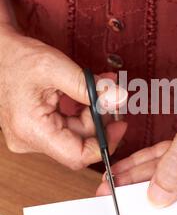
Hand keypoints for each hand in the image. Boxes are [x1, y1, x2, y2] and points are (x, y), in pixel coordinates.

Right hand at [0, 25, 126, 168]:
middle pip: (79, 143)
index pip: (77, 156)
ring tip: (102, 87)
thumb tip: (118, 99)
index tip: (120, 125)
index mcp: (31, 130)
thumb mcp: (55, 67)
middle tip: (112, 96)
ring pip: (76, 134)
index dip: (104, 143)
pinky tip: (89, 92)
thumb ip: (89, 86)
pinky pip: (67, 127)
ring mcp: (31, 137)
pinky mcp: (36, 131)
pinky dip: (82, 110)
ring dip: (93, 111)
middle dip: (100, 120)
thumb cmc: (17, 58)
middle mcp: (29, 140)